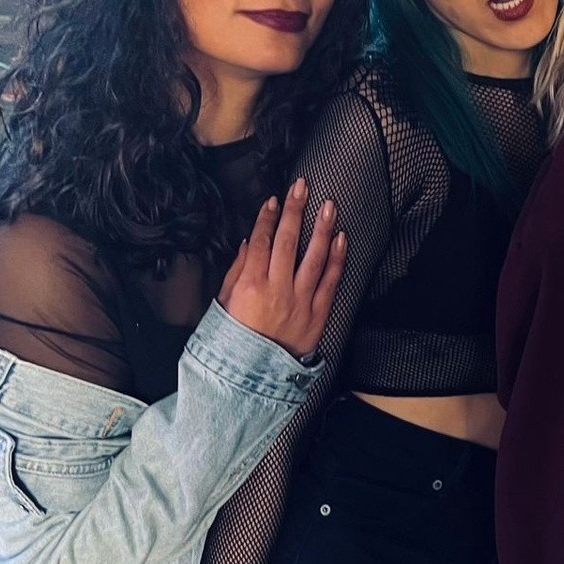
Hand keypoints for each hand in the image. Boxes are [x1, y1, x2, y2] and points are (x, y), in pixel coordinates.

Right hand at [218, 178, 344, 358]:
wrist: (251, 377)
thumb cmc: (233, 339)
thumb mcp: (223, 304)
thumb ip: (236, 272)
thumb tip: (248, 242)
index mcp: (249, 285)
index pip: (260, 241)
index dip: (266, 218)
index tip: (272, 200)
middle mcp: (276, 288)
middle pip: (286, 241)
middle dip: (294, 210)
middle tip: (302, 186)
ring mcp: (300, 301)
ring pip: (313, 256)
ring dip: (321, 227)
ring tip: (328, 205)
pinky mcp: (318, 313)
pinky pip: (330, 280)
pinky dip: (336, 258)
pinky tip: (341, 238)